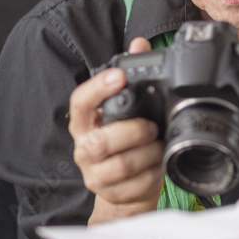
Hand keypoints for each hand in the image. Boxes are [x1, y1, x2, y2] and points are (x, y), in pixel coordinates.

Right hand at [69, 37, 164, 224]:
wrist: (124, 189)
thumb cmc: (125, 143)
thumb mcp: (128, 110)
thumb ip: (132, 77)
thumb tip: (140, 43)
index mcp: (85, 122)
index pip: (80, 102)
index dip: (98, 88)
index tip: (120, 76)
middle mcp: (84, 148)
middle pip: (102, 141)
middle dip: (134, 132)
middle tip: (153, 127)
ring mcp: (94, 174)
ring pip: (122, 165)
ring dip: (148, 154)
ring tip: (158, 146)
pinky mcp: (111, 194)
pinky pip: (136, 185)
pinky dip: (153, 174)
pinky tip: (157, 165)